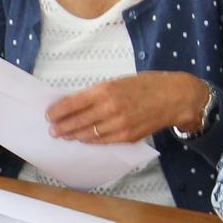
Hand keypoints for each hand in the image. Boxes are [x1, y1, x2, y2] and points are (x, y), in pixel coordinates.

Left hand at [45, 72, 208, 143]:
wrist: (174, 97)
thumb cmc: (146, 85)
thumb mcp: (118, 81)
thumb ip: (97, 93)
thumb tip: (75, 103)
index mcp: (106, 90)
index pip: (73, 103)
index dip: (58, 110)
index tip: (49, 114)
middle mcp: (111, 108)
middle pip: (78, 121)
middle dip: (62, 127)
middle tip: (52, 130)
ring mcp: (119, 125)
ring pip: (89, 134)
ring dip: (74, 136)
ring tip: (64, 136)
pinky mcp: (128, 136)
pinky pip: (103, 141)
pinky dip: (91, 140)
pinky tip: (83, 139)